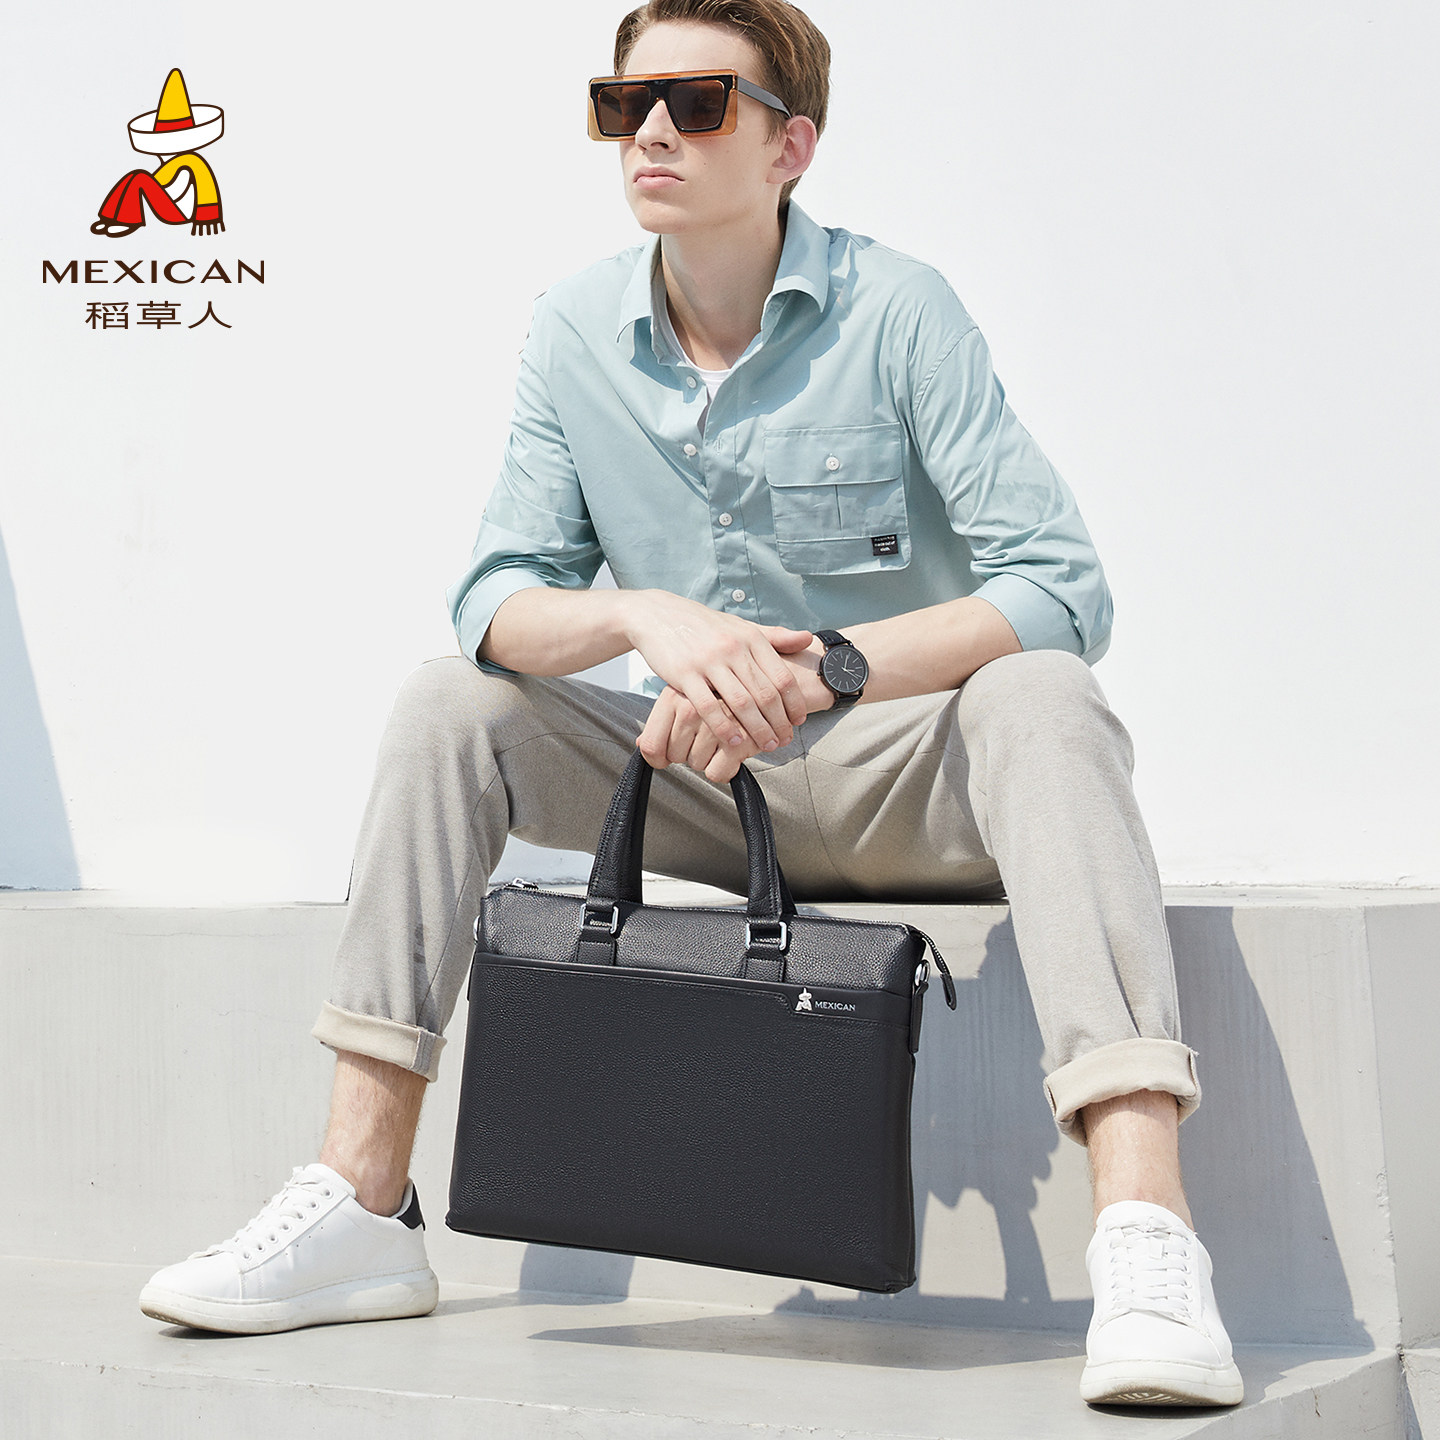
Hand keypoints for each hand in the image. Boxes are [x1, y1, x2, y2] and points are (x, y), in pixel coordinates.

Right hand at [637, 636, 833, 784]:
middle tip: (784, 740)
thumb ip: (775, 636)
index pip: (782, 677)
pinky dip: (724, 728)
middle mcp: (733, 649)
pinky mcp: (684, 674)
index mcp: (751, 638)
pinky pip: (708, 707)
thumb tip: (808, 639)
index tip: (799, 721)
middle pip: (765, 694)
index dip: (794, 703)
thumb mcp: (742, 626)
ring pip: (741, 703)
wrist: (659, 615)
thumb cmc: (705, 625)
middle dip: (779, 722)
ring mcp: (708, 662)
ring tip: (766, 745)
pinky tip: (735, 743)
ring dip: (757, 730)